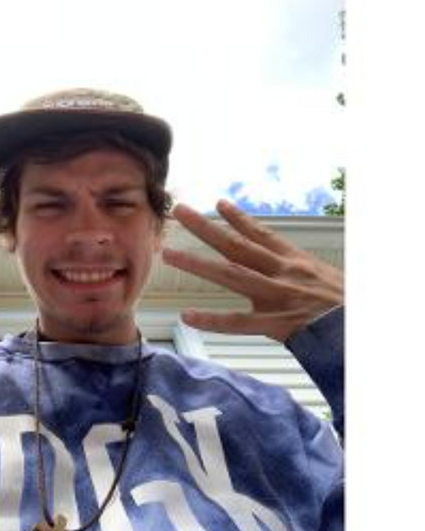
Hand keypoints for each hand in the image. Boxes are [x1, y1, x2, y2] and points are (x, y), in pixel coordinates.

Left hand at [161, 200, 343, 341]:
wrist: (359, 328)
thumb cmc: (341, 304)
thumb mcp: (322, 275)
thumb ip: (297, 268)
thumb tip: (280, 261)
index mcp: (293, 260)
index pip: (261, 234)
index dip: (239, 218)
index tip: (219, 203)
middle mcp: (280, 271)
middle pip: (236, 245)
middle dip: (206, 227)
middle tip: (180, 211)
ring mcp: (275, 295)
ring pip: (230, 275)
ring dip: (198, 264)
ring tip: (170, 254)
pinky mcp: (275, 323)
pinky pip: (238, 322)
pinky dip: (212, 320)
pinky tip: (188, 316)